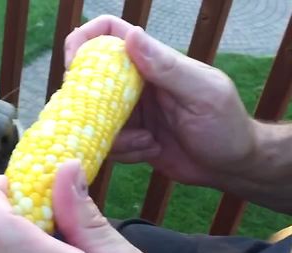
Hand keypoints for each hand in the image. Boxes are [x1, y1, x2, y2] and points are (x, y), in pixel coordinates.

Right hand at [64, 15, 255, 187]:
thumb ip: (167, 66)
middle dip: (87, 101)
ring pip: (94, 117)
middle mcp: (135, 84)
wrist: (231, 166)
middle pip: (90, 79)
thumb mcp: (201, 93)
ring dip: (115, 134)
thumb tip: (131, 35)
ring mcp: (129, 112)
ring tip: (149, 141)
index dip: (84, 40)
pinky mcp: (127, 138)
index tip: (73, 64)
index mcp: (152, 62)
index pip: (110, 34)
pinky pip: (106, 143)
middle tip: (102, 119)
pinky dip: (124, 151)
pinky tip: (151, 150)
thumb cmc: (225, 125)